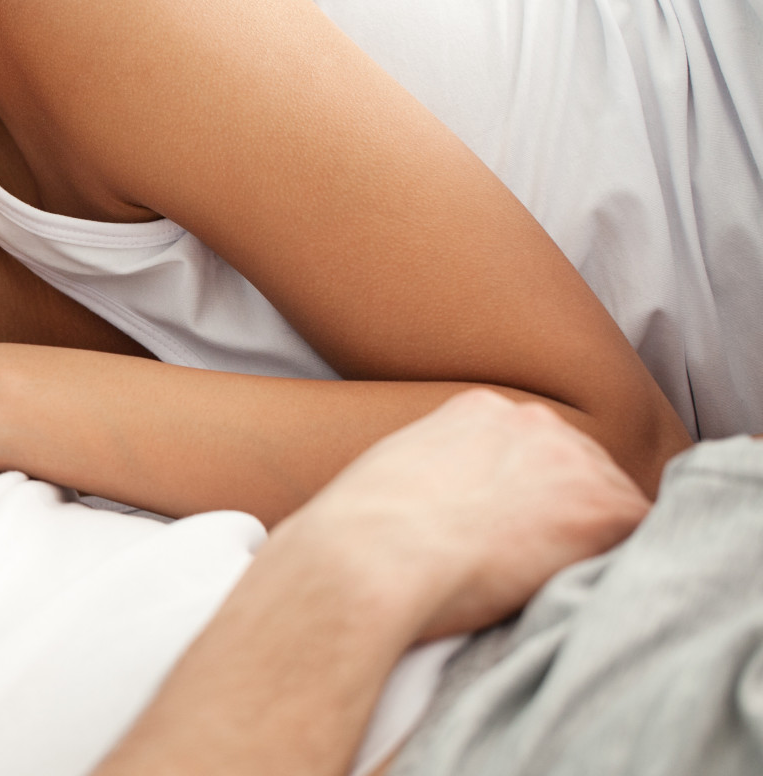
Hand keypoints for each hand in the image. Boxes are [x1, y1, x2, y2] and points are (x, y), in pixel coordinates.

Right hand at [277, 389, 650, 639]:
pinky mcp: (602, 509)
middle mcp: (533, 420)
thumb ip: (438, 474)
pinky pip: (640, 538)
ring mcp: (573, 460)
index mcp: (479, 410)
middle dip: (563, 513)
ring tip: (539, 582)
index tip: (508, 530)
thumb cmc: (357, 536)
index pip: (532, 449)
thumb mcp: (391, 477)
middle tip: (527, 563)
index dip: (528, 495)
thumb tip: (445, 511)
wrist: (368, 556)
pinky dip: (613, 566)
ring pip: (610, 503)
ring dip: (587, 541)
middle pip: (579, 469)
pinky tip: (569, 587)